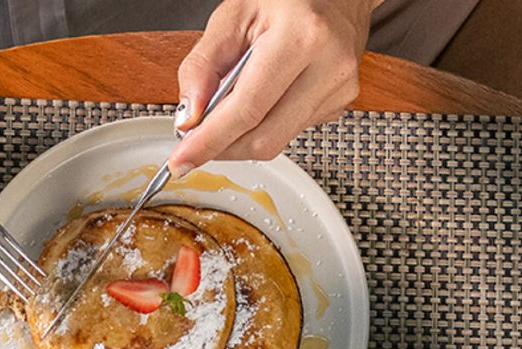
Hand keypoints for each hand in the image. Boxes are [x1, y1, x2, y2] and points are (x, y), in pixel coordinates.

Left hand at [170, 0, 372, 172]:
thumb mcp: (235, 13)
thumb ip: (204, 64)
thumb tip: (190, 115)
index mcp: (302, 37)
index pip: (246, 111)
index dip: (209, 142)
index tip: (182, 160)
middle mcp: (327, 68)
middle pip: (263, 140)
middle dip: (223, 147)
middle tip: (197, 140)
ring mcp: (338, 90)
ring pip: (276, 141)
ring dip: (243, 135)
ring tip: (231, 104)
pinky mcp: (338, 104)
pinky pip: (290, 131)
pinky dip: (266, 123)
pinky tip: (265, 96)